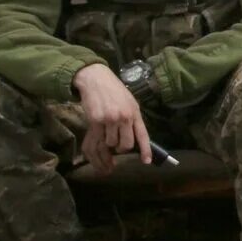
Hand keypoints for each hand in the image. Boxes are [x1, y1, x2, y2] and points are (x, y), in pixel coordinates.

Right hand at [72, 62, 152, 176]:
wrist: (95, 79)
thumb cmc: (114, 91)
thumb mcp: (130, 102)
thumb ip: (133, 118)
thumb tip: (134, 135)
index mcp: (135, 112)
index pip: (142, 135)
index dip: (145, 150)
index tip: (146, 161)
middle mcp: (124, 117)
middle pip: (126, 145)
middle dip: (121, 148)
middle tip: (117, 145)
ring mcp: (109, 119)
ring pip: (111, 144)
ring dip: (108, 143)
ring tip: (106, 133)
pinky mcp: (95, 121)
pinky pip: (98, 140)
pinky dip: (98, 141)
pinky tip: (99, 137)